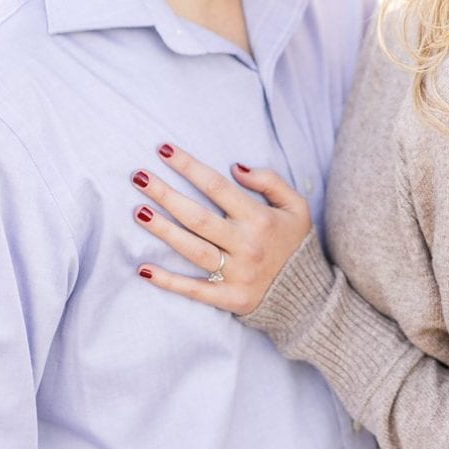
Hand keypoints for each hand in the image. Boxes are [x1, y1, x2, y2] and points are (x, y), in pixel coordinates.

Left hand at [130, 143, 311, 315]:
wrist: (309, 296)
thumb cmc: (294, 244)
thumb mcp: (296, 207)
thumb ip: (270, 181)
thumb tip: (236, 166)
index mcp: (259, 219)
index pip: (217, 186)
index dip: (188, 166)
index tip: (163, 150)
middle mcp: (246, 245)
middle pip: (197, 217)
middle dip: (165, 195)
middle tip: (138, 177)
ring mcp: (236, 274)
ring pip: (192, 249)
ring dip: (162, 230)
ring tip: (139, 211)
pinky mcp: (229, 298)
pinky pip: (194, 289)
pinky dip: (168, 281)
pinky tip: (143, 269)